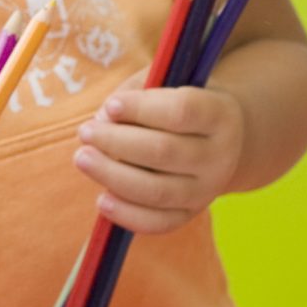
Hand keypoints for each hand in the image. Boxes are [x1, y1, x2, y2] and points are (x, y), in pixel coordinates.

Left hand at [73, 75, 246, 235]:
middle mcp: (219, 156)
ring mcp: (207, 190)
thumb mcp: (169, 84)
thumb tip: (103, 121)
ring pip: (157, 191)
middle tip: (85, 132)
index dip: (142, 108)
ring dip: (112, 176)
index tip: (111, 105)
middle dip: (116, 142)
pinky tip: (102, 200)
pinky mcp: (191, 214)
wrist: (224, 141)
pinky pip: (158, 222)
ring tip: (83, 158)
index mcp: (220, 114)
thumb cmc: (183, 104)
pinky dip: (127, 214)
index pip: (181, 111)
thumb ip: (136, 93)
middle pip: (164, 152)